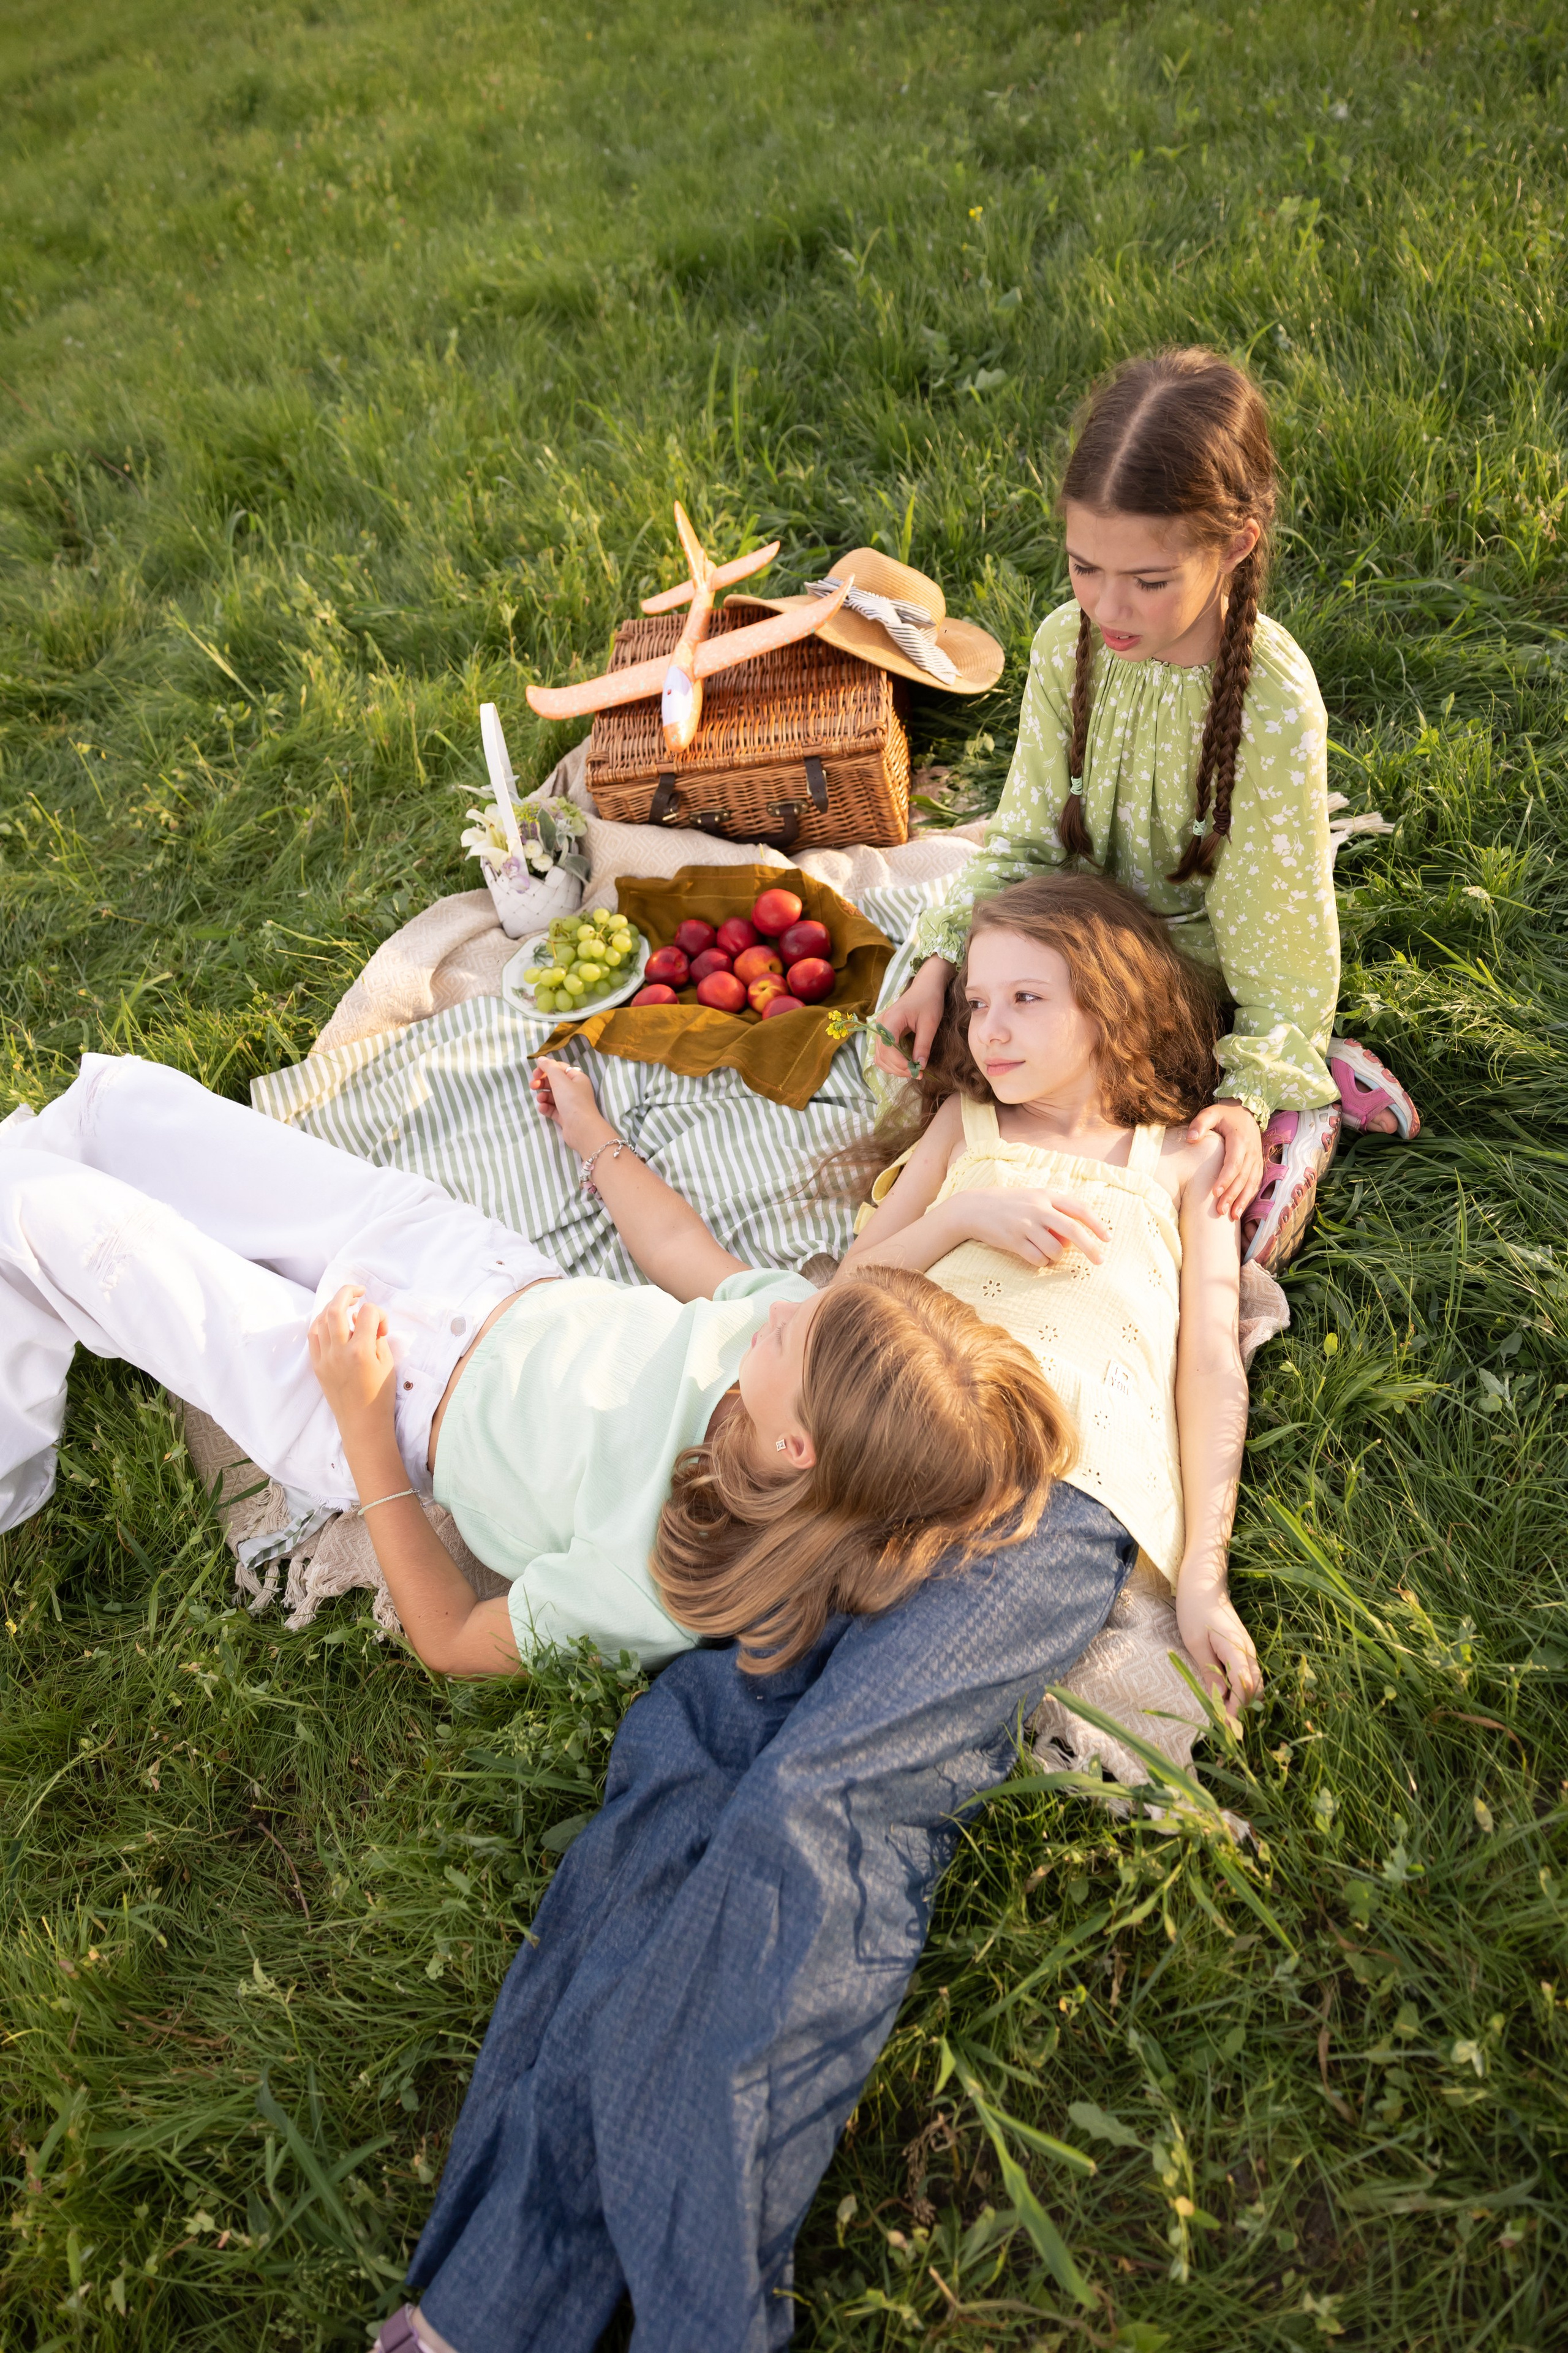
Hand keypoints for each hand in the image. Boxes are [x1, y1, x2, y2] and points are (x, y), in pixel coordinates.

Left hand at [308, 1283, 395, 1440]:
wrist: (361, 1423)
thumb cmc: (380, 1395)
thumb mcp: (388, 1363)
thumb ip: (378, 1338)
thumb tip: (367, 1321)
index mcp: (362, 1351)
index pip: (368, 1313)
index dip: (378, 1313)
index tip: (382, 1327)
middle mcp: (340, 1351)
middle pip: (336, 1308)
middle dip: (347, 1293)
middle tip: (358, 1291)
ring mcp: (325, 1358)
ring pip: (321, 1319)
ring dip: (334, 1307)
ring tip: (346, 1305)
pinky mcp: (316, 1365)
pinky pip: (313, 1335)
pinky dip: (322, 1323)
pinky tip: (332, 1322)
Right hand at [530, 1057, 613, 1156]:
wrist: (582, 1129)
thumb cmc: (573, 1101)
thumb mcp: (560, 1080)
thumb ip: (549, 1067)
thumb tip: (541, 1058)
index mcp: (577, 1078)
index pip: (559, 1068)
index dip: (546, 1069)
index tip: (535, 1073)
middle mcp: (575, 1090)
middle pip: (554, 1082)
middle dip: (542, 1083)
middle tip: (533, 1086)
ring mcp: (570, 1104)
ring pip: (552, 1096)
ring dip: (543, 1096)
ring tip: (540, 1099)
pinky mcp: (565, 1117)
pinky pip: (552, 1109)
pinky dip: (546, 1107)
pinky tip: (543, 1108)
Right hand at [873, 956, 952, 1077]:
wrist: (925, 986)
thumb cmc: (929, 1001)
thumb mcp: (930, 1023)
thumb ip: (923, 1045)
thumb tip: (920, 1066)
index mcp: (890, 1020)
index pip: (888, 1048)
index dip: (900, 1064)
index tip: (917, 1071)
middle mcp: (881, 1025)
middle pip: (882, 1055)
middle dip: (898, 1068)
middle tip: (918, 1073)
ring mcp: (880, 1028)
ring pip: (880, 1057)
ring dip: (894, 1068)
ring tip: (913, 1071)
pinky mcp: (883, 1032)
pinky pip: (882, 1053)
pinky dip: (891, 1063)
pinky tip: (905, 1065)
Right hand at [954, 1184, 1111, 1266]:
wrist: (973, 1208)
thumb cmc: (1009, 1204)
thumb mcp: (1033, 1199)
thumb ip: (1055, 1212)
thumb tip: (1074, 1239)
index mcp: (1046, 1196)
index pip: (1079, 1209)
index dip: (1096, 1224)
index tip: (1108, 1238)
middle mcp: (1038, 1209)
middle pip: (1073, 1230)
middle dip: (1090, 1248)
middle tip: (1100, 1261)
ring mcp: (1025, 1225)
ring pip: (1055, 1249)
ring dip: (1057, 1257)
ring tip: (1048, 1254)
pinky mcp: (1013, 1241)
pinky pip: (1037, 1259)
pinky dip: (1041, 1262)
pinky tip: (1035, 1257)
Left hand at [1175, 1573, 1261, 1719]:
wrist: (1204, 1584)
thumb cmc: (1194, 1609)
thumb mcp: (1195, 1642)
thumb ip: (1209, 1670)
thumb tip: (1219, 1698)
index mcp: (1236, 1648)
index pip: (1244, 1686)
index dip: (1236, 1708)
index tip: (1225, 1724)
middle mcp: (1248, 1651)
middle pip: (1254, 1688)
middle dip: (1242, 1708)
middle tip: (1224, 1725)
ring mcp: (1248, 1650)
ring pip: (1254, 1683)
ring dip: (1243, 1701)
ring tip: (1224, 1715)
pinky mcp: (1243, 1650)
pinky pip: (1248, 1675)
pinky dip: (1241, 1690)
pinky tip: (1227, 1697)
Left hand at [1188, 1100, 1263, 1220]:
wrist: (1247, 1111)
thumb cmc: (1224, 1114)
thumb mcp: (1211, 1112)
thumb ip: (1200, 1123)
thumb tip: (1191, 1138)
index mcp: (1240, 1140)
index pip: (1234, 1163)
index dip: (1225, 1178)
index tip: (1214, 1192)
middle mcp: (1251, 1151)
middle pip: (1243, 1177)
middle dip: (1232, 1195)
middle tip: (1220, 1211)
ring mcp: (1256, 1159)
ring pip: (1252, 1183)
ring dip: (1242, 1200)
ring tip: (1232, 1216)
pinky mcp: (1257, 1164)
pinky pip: (1255, 1183)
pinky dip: (1249, 1197)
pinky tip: (1240, 1209)